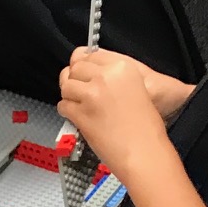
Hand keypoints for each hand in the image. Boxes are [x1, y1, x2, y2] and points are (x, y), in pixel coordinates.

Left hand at [57, 48, 173, 179]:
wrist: (144, 151)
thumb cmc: (144, 127)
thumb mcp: (135, 88)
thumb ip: (113, 77)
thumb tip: (90, 72)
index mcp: (122, 67)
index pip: (90, 55)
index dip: (82, 64)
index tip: (81, 71)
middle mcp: (106, 77)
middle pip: (75, 69)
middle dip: (74, 79)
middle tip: (78, 92)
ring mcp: (91, 95)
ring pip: (66, 86)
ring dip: (69, 96)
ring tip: (78, 105)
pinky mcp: (81, 114)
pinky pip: (63, 106)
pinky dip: (66, 111)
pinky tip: (77, 117)